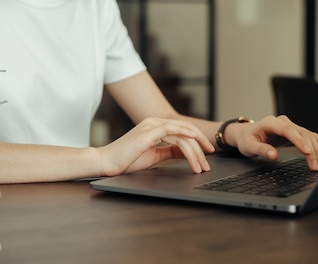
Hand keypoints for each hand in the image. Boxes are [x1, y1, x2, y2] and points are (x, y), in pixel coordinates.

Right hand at [97, 118, 215, 175]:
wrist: (107, 163)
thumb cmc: (127, 160)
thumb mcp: (155, 156)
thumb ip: (170, 152)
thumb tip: (187, 154)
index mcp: (156, 127)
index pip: (183, 130)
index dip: (198, 141)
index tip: (208, 154)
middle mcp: (154, 123)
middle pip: (186, 130)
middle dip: (201, 145)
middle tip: (210, 159)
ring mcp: (151, 126)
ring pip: (182, 133)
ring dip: (194, 150)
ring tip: (201, 165)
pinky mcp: (147, 132)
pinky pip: (171, 130)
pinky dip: (185, 135)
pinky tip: (194, 143)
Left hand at [225, 115, 317, 170]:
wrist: (246, 133)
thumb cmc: (247, 139)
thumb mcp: (249, 146)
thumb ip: (261, 150)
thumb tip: (273, 155)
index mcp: (271, 123)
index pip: (288, 130)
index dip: (299, 141)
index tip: (307, 152)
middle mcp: (283, 122)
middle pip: (302, 135)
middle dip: (310, 151)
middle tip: (315, 167)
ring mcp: (290, 126)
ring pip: (308, 136)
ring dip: (316, 150)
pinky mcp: (295, 132)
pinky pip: (310, 137)